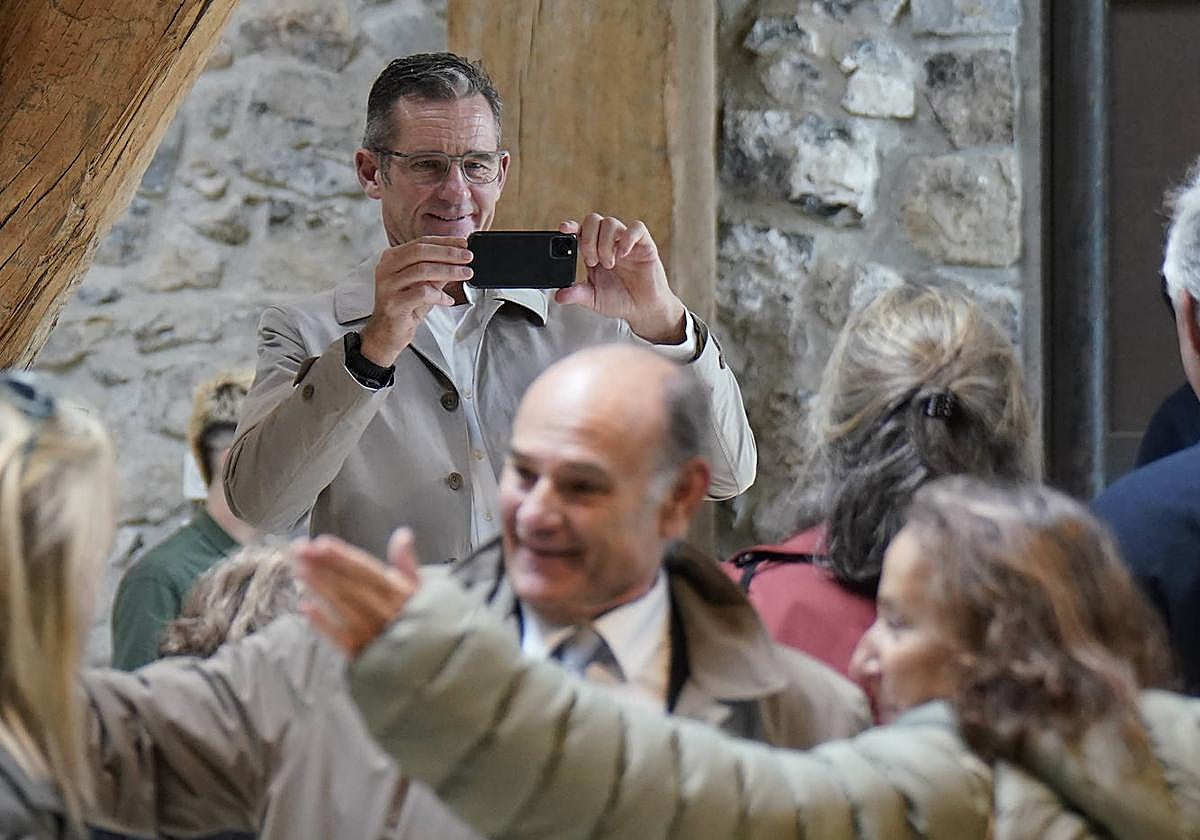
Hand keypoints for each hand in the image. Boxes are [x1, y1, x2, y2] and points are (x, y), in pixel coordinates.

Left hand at [295, 528, 419, 657]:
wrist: (427, 662)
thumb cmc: (417, 618)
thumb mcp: (419, 588)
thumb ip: (407, 562)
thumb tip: (403, 534)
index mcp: (401, 592)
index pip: (367, 570)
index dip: (342, 557)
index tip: (320, 544)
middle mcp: (388, 611)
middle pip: (350, 586)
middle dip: (323, 567)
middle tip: (299, 551)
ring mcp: (374, 634)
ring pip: (343, 609)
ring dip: (320, 589)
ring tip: (300, 571)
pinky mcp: (364, 654)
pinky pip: (341, 638)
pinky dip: (322, 623)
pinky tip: (305, 607)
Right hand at [359, 237, 473, 365]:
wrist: (386, 333)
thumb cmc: (403, 308)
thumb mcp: (423, 285)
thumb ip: (437, 271)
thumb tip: (459, 259)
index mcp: (392, 258)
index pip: (421, 243)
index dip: (444, 242)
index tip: (463, 244)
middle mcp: (387, 268)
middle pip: (421, 252)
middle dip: (448, 253)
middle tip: (468, 257)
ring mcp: (388, 285)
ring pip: (422, 270)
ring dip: (449, 271)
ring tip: (465, 274)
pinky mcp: (394, 303)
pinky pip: (422, 293)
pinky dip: (439, 295)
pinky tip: (448, 299)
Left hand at [554, 214, 686, 343]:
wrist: (643, 310)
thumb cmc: (619, 300)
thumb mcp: (593, 299)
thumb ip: (576, 294)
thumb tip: (558, 295)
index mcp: (593, 251)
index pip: (580, 230)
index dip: (571, 225)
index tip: (563, 229)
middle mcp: (608, 243)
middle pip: (593, 220)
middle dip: (588, 239)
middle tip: (591, 261)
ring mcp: (626, 242)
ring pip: (610, 222)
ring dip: (605, 243)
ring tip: (609, 264)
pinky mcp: (644, 244)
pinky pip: (637, 228)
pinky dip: (627, 238)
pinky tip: (623, 255)